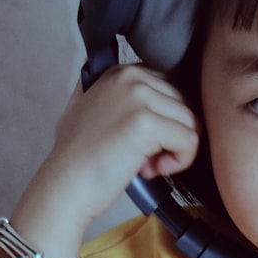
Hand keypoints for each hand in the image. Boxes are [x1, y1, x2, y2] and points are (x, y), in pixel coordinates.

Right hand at [9, 65, 199, 257]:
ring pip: (191, 122)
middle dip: (172, 134)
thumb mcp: (86, 107)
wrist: (65, 186)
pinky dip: (180, 161)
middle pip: (186, 104)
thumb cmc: (78, 158)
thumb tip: (131, 82)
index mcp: (121, 72)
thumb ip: (111, 91)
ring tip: (146, 164)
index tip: (142, 140)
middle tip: (144, 156)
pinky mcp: (146, 123)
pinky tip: (152, 169)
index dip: (165, 119)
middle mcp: (130, 77)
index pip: (173, 87)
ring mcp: (138, 97)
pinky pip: (190, 140)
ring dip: (176, 150)